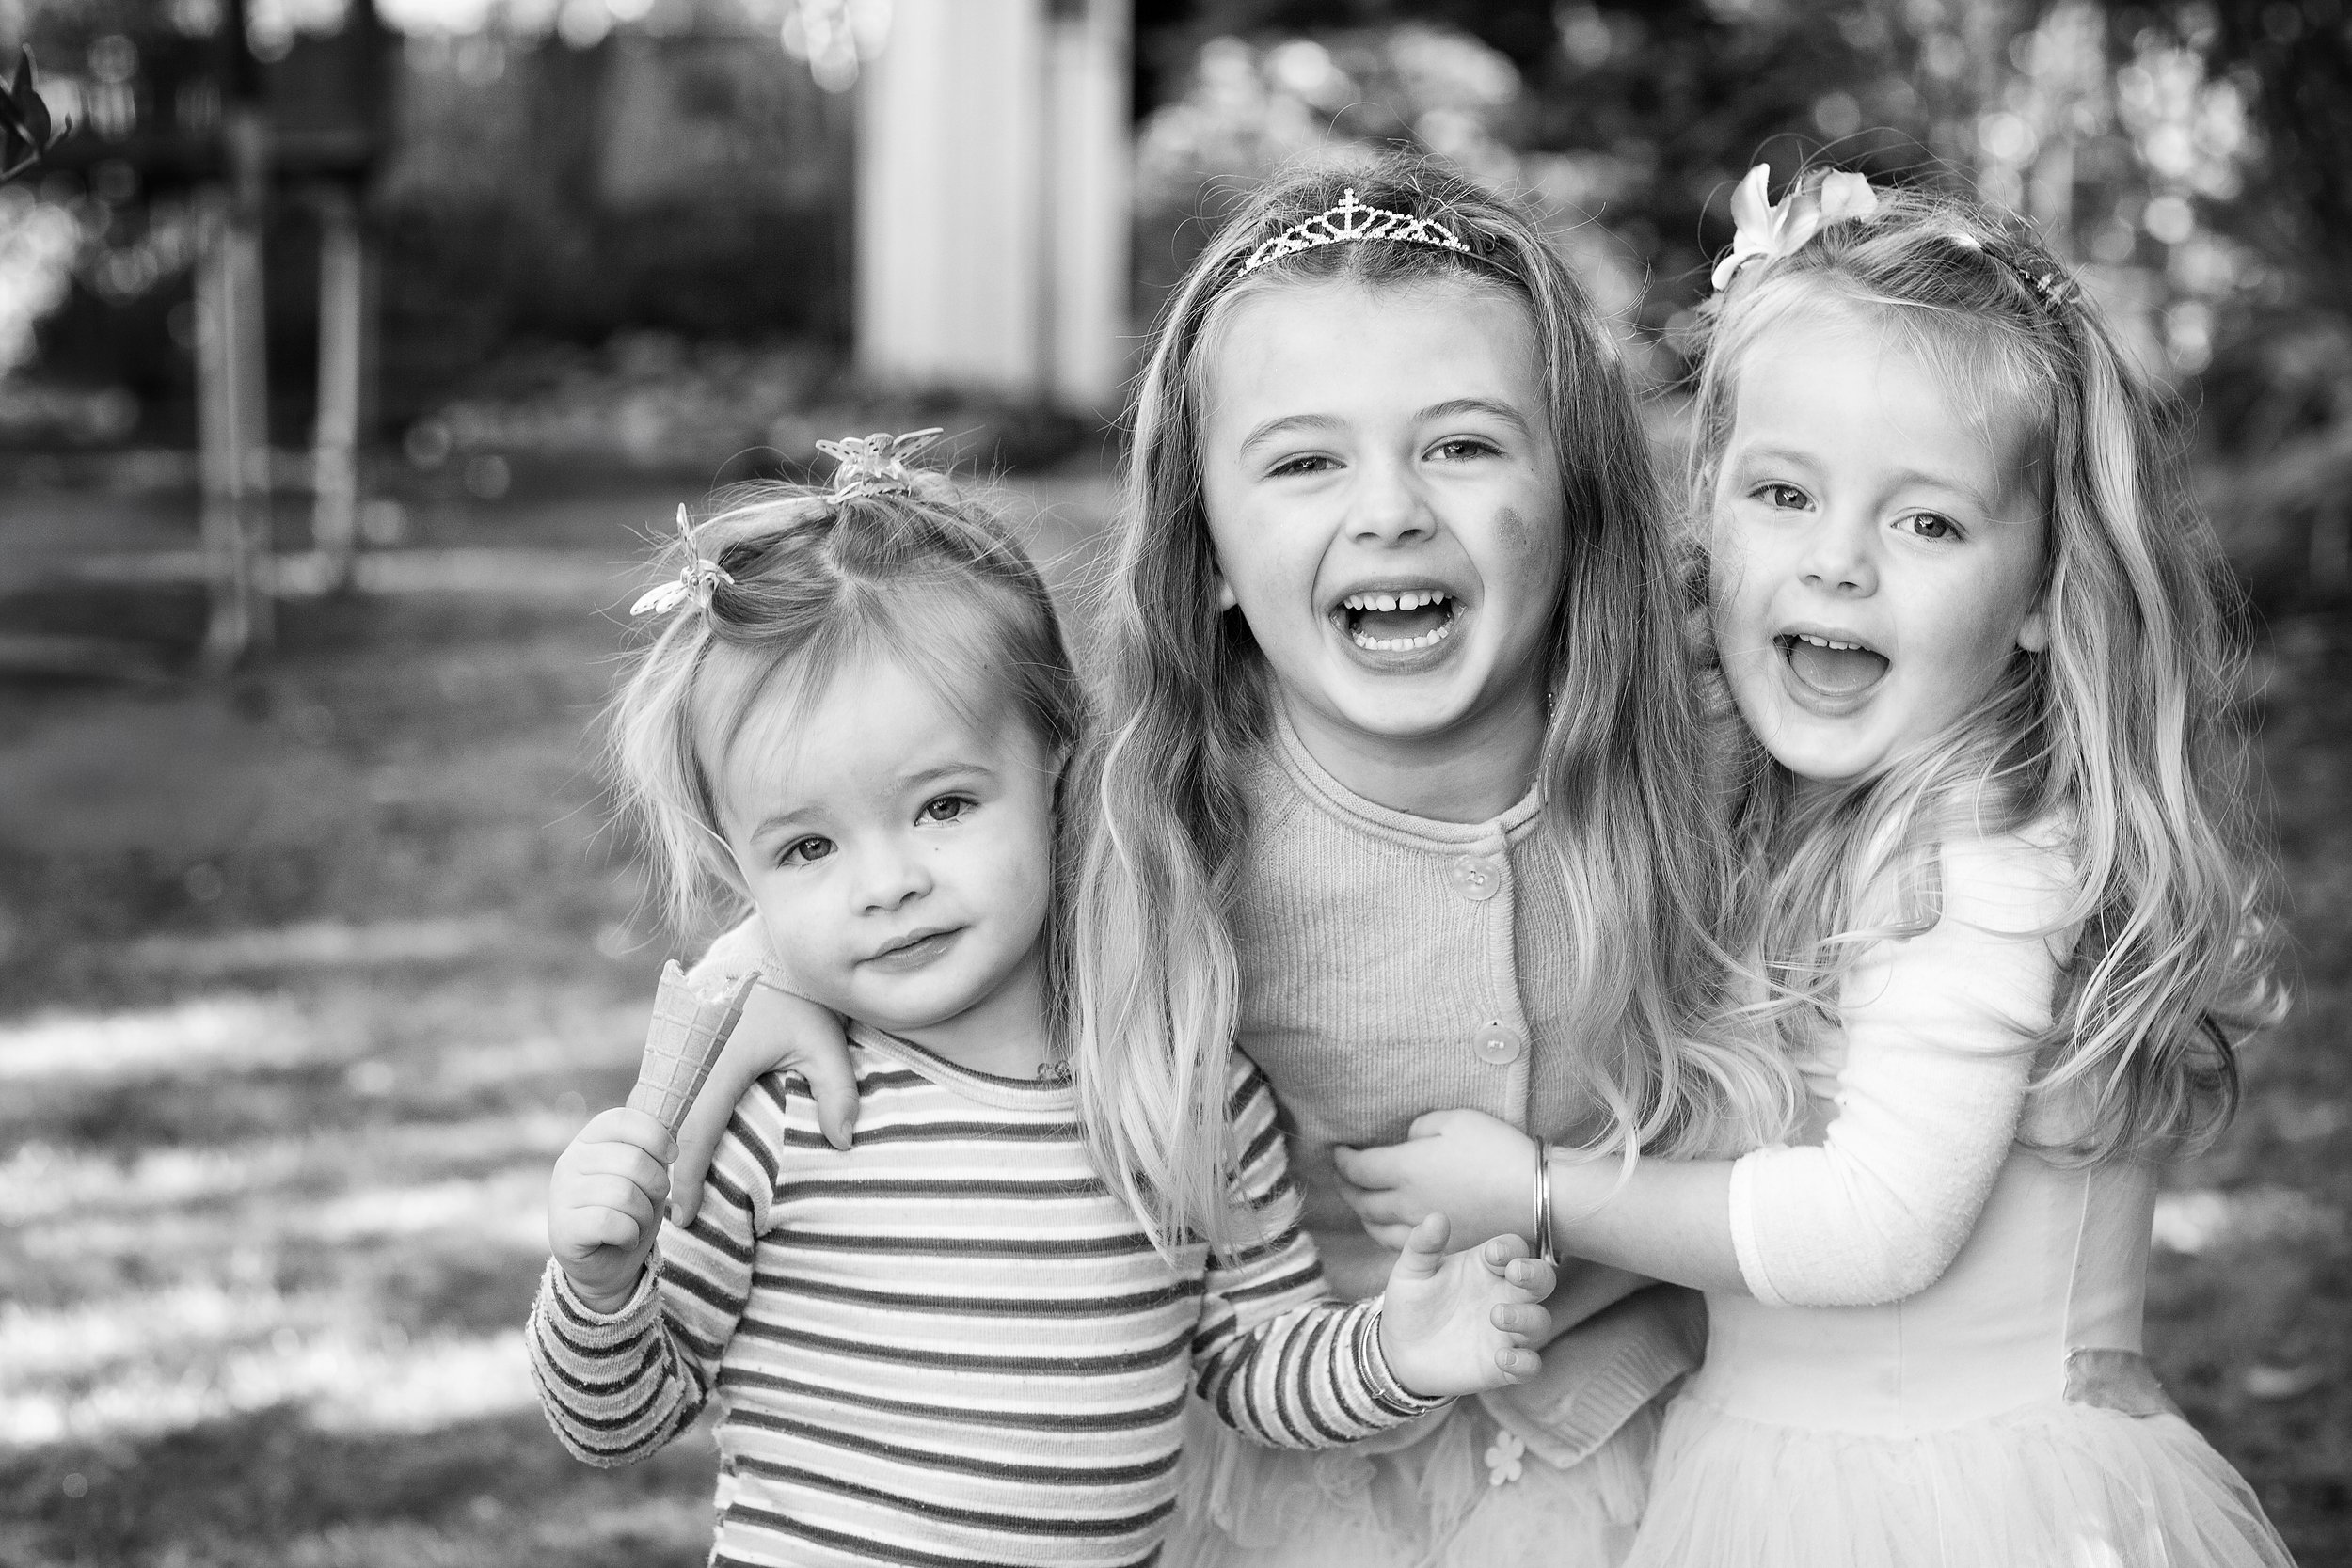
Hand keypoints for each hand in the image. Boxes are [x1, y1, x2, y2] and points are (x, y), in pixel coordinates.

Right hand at [547, 1107, 673, 1312]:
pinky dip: (630, 1234)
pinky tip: (624, 1239)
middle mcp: (570, 1160)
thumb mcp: (646, 1175)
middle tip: (650, 1203)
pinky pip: (610, 1222)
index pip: (623, 1119)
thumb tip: (671, 1146)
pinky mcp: (562, 1228)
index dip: (656, 1136)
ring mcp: (561, 1194)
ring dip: (644, 1215)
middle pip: (633, 1160)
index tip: (671, 1157)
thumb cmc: (630, 1211)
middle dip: (656, 1186)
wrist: (607, 1264)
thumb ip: (652, 1152)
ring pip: (624, 1194)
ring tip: (636, 1223)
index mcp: (590, 1139)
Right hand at [669, 981, 857, 1224]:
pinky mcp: (671, 1035)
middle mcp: (685, 1054)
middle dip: (661, 1172)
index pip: (695, 1135)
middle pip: (660, 1127)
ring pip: (651, 1106)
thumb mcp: (825, 1040)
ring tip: (664, 1186)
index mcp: (719, 1062)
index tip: (683, 1217)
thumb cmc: (800, 994)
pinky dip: (657, 1116)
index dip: (687, 1181)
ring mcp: (673, 1042)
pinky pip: (655, 1085)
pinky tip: (664, 1143)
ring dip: (655, 1145)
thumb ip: (838, 1092)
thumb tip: (843, 1143)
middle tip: (668, 1214)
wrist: (770, 944)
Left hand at [1334, 1108, 1538, 1252]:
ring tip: (1361, 1202)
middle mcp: (1406, 1203)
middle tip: (1342, 1176)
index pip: (1358, 1169)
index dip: (1343, 1160)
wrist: (1535, 1196)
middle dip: (1346, 1187)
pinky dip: (1385, 1235)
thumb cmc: (1496, 1151)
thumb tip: (1407, 1142)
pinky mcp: (1444, 1247)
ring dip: (1363, 1214)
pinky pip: (1401, 1245)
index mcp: (1405, 1170)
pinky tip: (1390, 1227)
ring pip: (1377, 1229)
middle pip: (1362, 1202)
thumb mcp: (1456, 1121)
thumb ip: (1420, 1128)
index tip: (1339, 1151)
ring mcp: (1424, 1230)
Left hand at [1377, 1214, 1555, 1396]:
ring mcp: (1506, 1332)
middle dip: (1536, 1274)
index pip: (1514, 1248)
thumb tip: (1437, 1217)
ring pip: (1539, 1321)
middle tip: (1516, 1274)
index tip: (1493, 1254)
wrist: (1399, 1352)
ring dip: (1527, 1317)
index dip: (1510, 1248)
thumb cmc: (1411, 1303)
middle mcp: (1503, 1296)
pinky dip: (1524, 1363)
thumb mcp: (1411, 1272)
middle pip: (1541, 1279)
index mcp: (1485, 1267)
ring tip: (1497, 1316)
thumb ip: (1423, 1245)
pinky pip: (1529, 1365)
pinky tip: (1503, 1359)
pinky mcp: (1502, 1366)